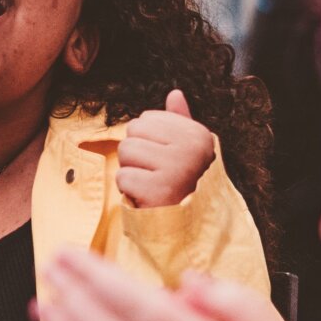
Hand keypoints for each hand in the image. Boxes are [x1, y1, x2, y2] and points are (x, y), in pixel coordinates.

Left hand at [115, 90, 215, 208]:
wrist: (188, 227)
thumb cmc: (184, 184)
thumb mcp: (187, 150)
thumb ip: (179, 122)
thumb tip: (175, 93)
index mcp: (197, 134)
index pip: (146, 119)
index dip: (147, 141)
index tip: (164, 160)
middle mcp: (191, 149)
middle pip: (132, 132)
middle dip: (135, 154)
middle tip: (153, 174)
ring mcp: (177, 169)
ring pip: (125, 152)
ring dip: (130, 172)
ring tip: (150, 185)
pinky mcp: (159, 190)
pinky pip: (123, 178)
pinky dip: (128, 191)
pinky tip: (146, 198)